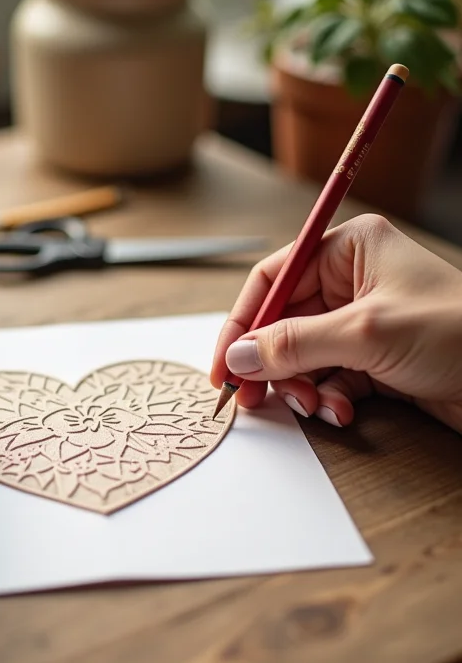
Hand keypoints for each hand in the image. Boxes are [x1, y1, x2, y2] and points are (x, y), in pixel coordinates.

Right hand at [211, 214, 461, 432]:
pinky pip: (327, 377)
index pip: (271, 280)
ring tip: (315, 406)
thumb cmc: (460, 334)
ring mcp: (361, 322)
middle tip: (254, 399)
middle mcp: (350, 281)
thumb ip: (292, 344)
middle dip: (271, 363)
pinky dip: (327, 398)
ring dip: (301, 386)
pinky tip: (342, 412)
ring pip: (301, 355)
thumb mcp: (365, 333)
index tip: (224, 364)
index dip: (241, 322)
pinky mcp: (372, 358)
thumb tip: (238, 357)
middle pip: (282, 322)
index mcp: (347, 250)